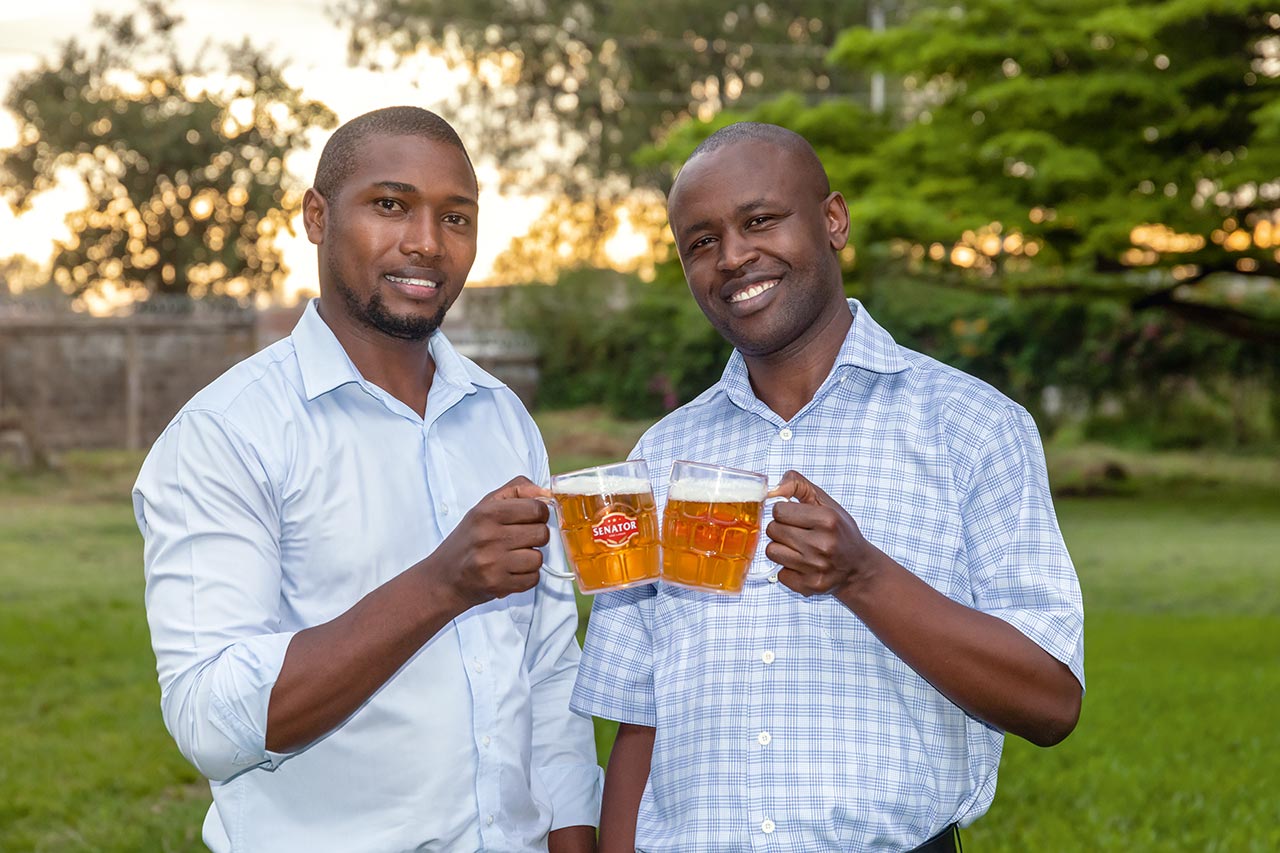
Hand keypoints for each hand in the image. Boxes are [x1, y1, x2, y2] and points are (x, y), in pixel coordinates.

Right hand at [429, 476, 551, 607]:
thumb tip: (547, 493)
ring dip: (531, 559)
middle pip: (542, 533)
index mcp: (487, 512)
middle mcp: (488, 536)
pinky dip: (526, 577)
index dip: (540, 514)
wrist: (444, 577)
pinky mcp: (497, 584)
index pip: (536, 509)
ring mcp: (492, 562)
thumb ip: (517, 490)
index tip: (532, 519)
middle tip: (521, 540)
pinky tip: (511, 571)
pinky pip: (533, 579)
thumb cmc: (468, 539)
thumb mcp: (485, 506)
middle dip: (536, 537)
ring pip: (538, 558)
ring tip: (514, 557)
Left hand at [765, 470, 877, 596]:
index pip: (778, 510)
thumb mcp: (825, 501)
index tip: (795, 517)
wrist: (858, 568)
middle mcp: (823, 544)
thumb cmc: (839, 531)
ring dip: (781, 549)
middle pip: (773, 530)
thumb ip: (798, 485)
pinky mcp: (810, 586)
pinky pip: (779, 574)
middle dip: (781, 529)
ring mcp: (816, 568)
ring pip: (771, 552)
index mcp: (828, 519)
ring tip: (798, 548)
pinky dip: (788, 569)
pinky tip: (803, 565)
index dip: (784, 511)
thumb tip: (772, 489)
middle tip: (798, 533)